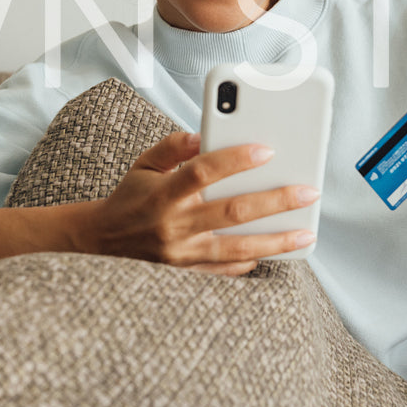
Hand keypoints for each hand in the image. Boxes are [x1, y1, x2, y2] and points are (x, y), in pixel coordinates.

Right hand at [88, 131, 320, 275]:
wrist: (98, 243)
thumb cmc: (129, 198)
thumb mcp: (143, 164)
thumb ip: (173, 146)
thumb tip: (207, 132)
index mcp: (162, 194)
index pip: (202, 172)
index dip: (235, 160)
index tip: (266, 150)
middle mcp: (173, 226)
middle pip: (231, 213)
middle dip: (275, 202)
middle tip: (307, 192)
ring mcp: (181, 255)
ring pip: (237, 249)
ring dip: (276, 242)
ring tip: (306, 233)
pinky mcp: (186, 274)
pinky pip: (225, 271)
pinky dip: (250, 262)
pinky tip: (275, 250)